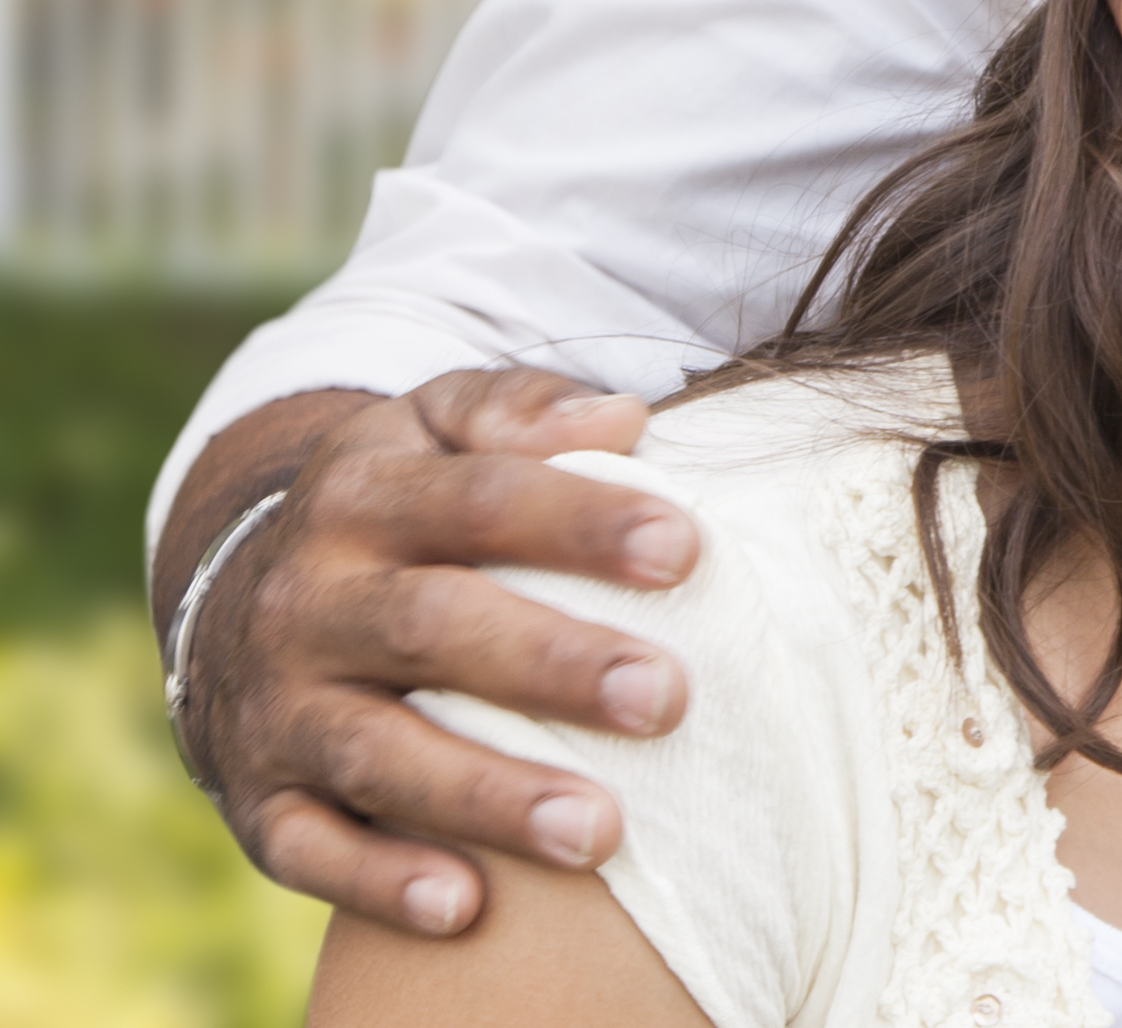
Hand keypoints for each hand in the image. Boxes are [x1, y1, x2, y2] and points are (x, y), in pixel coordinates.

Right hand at [171, 374, 693, 935]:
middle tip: (667, 698)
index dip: (581, 522)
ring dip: (487, 795)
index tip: (686, 551)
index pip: (481, 499)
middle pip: (432, 627)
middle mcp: (307, 600)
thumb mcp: (434, 427)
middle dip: (551, 665)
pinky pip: (307, 849)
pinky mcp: (257, 799)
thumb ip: (519, 410)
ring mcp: (275, 706)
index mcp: (362, 495)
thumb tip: (622, 417)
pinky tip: (466, 908)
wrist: (238, 598)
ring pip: (376, 753)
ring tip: (599, 830)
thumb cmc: (399, 505)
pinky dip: (379, 881)